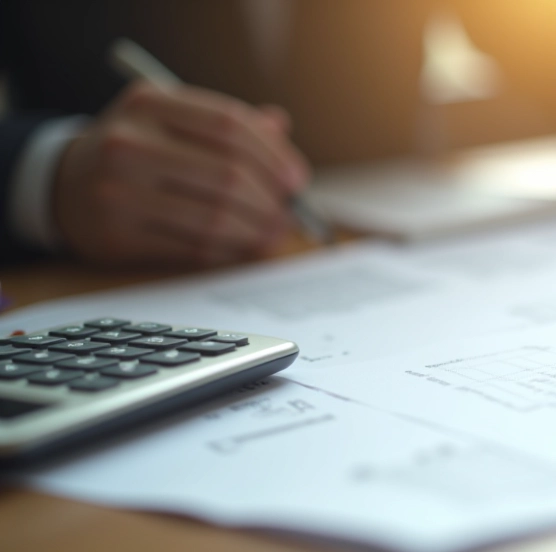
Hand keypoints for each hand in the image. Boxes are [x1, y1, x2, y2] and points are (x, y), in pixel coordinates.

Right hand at [53, 81, 309, 266]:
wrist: (65, 184)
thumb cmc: (139, 150)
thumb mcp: (173, 122)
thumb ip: (227, 125)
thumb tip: (283, 133)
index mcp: (148, 103)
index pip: (229, 125)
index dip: (273, 155)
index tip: (297, 179)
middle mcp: (128, 142)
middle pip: (227, 175)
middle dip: (270, 200)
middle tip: (290, 214)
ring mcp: (118, 190)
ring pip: (213, 217)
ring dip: (256, 231)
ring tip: (275, 233)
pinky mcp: (117, 235)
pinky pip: (193, 248)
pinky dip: (230, 251)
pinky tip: (244, 247)